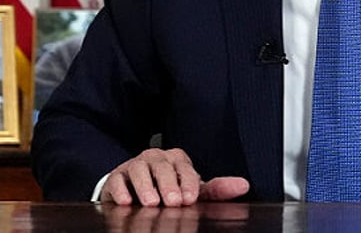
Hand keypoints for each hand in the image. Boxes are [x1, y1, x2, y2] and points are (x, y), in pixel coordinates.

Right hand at [100, 147, 249, 206]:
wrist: (136, 190)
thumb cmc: (169, 189)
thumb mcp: (192, 190)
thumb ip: (216, 189)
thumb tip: (243, 185)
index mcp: (178, 160)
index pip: (185, 168)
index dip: (188, 183)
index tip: (190, 199)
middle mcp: (157, 158)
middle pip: (163, 167)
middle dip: (169, 185)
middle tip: (173, 202)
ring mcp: (136, 165)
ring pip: (140, 170)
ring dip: (145, 187)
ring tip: (152, 203)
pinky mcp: (117, 176)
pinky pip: (117, 179)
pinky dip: (121, 190)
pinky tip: (126, 201)